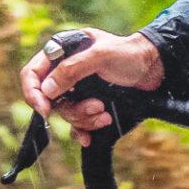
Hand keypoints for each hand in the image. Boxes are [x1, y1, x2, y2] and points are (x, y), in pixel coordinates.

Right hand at [19, 28, 163, 147]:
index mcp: (63, 52)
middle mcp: (66, 72)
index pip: (33, 72)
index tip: (45, 109)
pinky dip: (83, 130)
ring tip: (104, 112)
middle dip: (71, 109)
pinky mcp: (88, 104)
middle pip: (50, 99)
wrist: (155, 69)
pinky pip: (75, 124)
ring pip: (65, 113)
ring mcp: (77, 89)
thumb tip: (47, 90)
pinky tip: (91, 136)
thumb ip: (72, 70)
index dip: (33, 91)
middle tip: (95, 106)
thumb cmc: (129, 54)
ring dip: (83, 117)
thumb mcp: (101, 56)